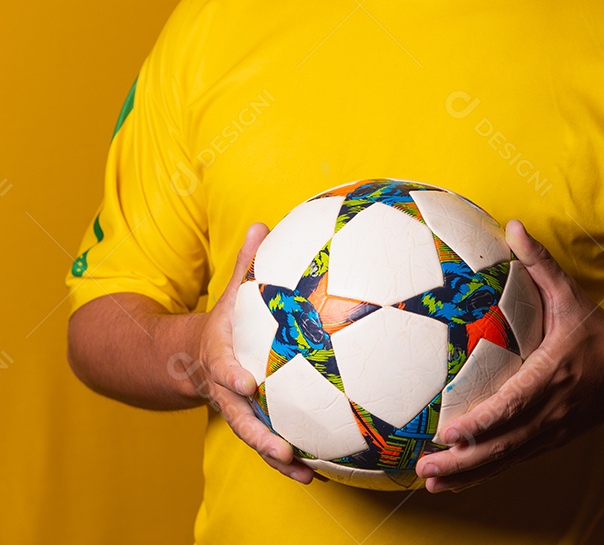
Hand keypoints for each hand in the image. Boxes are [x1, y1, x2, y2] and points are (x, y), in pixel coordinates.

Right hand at [194, 222, 315, 483]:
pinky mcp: (252, 422)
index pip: (223, 367)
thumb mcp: (230, 291)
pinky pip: (268, 443)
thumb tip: (261, 223)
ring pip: (254, 439)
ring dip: (276, 457)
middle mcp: (227, 389)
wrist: (196, 357)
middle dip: (258, 435)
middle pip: (238, 417)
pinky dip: (288, 460)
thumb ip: (244, 263)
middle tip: (282, 447)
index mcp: (219, 356)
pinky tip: (317, 471)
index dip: (232, 375)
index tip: (247, 381)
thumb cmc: (226, 320)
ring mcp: (238, 410)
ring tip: (304, 471)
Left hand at [416, 220, 603, 491]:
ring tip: (429, 482)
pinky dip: (484, 473)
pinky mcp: (550, 441)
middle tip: (425, 468)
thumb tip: (512, 225)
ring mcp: (552, 432)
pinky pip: (514, 460)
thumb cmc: (598, 332)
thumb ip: (540, 263)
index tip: (450, 430)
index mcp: (555, 374)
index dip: (484, 421)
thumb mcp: (571, 295)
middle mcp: (552, 411)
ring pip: (507, 460)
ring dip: (469, 474)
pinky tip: (454, 480)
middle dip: (464, 460)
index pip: (516, 404)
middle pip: (505, 444)